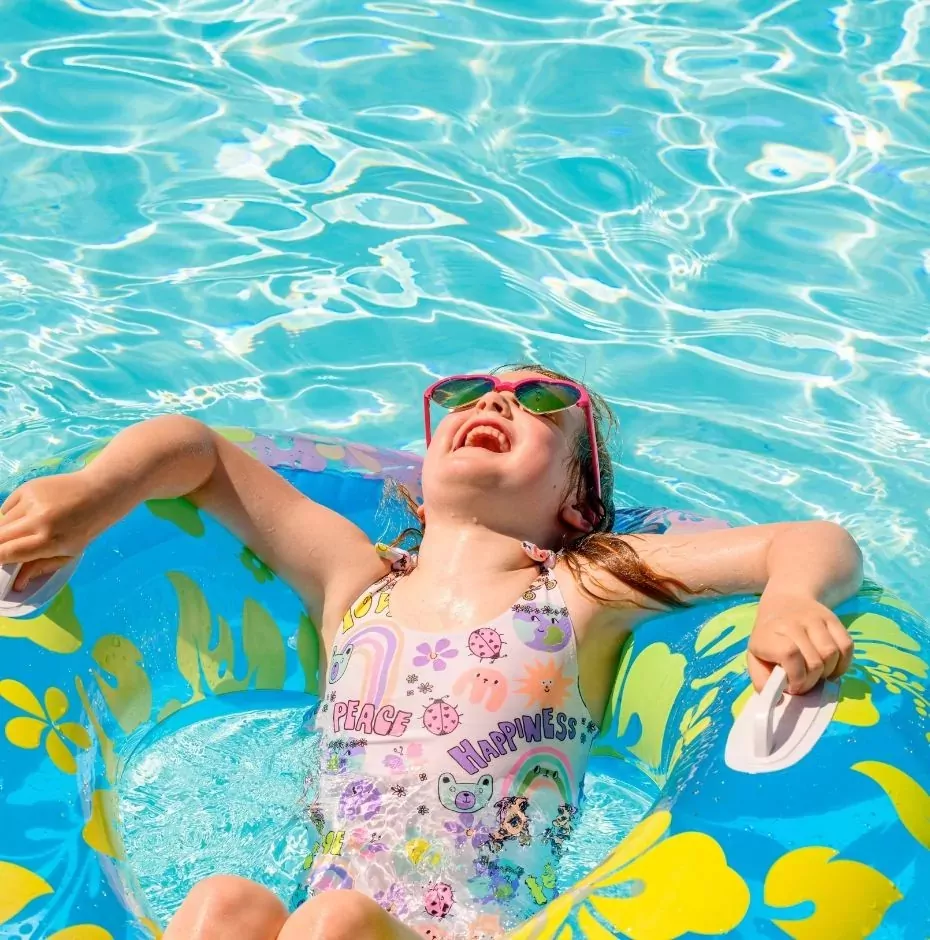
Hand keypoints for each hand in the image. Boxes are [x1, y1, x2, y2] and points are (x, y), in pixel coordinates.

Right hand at [0, 472, 110, 590]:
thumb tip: (16, 585)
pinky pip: (6, 508)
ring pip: (0, 523)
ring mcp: (30, 502)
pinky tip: (27, 517)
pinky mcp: (27, 488)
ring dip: (4, 531)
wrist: (99, 493)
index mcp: (49, 541)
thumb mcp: (69, 553)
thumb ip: (40, 567)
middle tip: (7, 550)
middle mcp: (37, 520)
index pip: (7, 553)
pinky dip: (10, 516)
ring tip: (22, 532)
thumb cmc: (85, 528)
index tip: (0, 563)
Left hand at [747, 593, 853, 693]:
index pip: (790, 654)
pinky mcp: (833, 619)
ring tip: (817, 674)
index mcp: (769, 634)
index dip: (796, 676)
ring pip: (833, 653)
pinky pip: (847, 646)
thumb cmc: (769, 638)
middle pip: (815, 660)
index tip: (793, 686)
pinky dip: (843, 664)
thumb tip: (779, 700)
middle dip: (812, 681)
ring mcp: (815, 619)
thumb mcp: (756, 658)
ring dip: (828, 672)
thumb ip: (762, 681)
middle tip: (805, 683)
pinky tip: (832, 668)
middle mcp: (793, 623)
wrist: (784, 602)